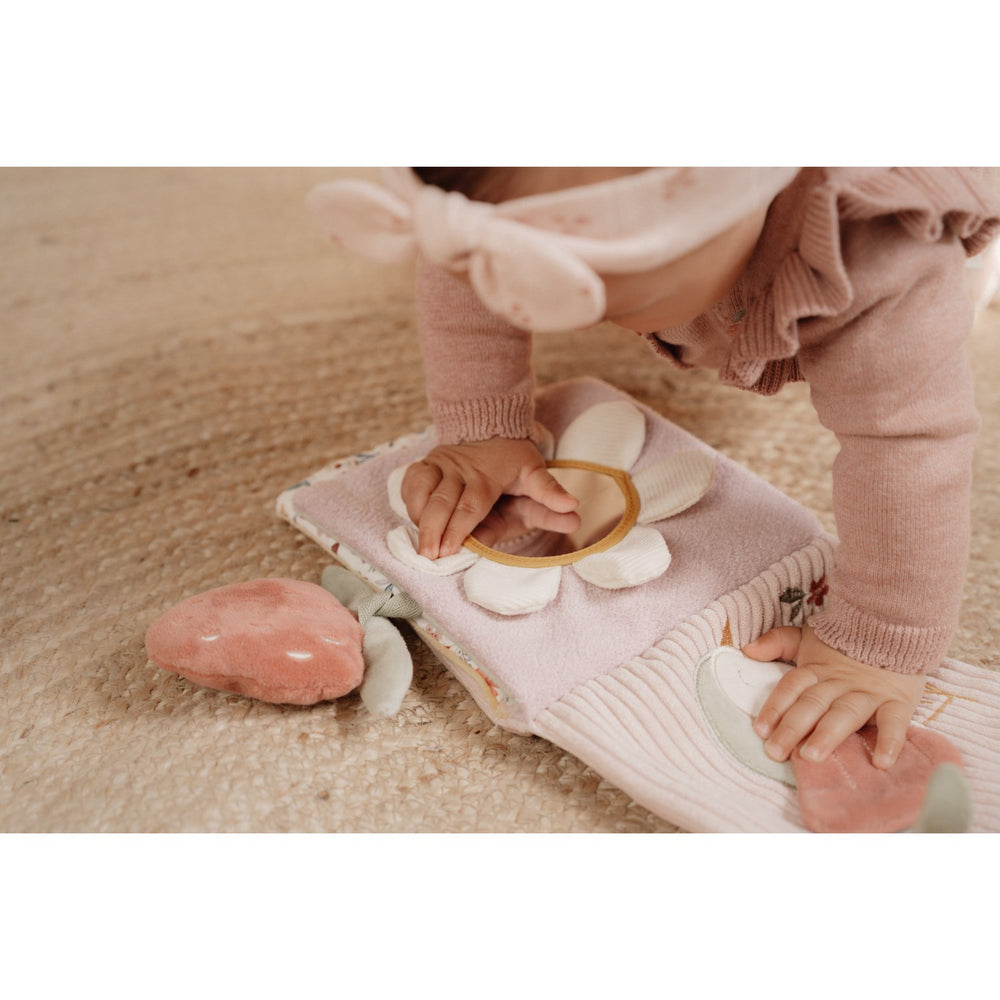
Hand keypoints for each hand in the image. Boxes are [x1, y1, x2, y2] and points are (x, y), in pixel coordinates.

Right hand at [400, 438, 579, 558]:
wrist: (491, 425)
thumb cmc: (514, 459)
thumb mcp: (536, 473)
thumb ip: (550, 494)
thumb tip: (574, 509)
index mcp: (486, 475)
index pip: (470, 506)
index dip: (459, 529)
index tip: (450, 550)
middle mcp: (459, 468)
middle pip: (442, 503)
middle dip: (433, 531)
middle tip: (429, 556)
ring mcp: (439, 464)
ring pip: (422, 491)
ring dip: (419, 518)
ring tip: (420, 545)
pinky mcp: (425, 463)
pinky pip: (411, 482)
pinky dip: (410, 501)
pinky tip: (414, 521)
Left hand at [743, 624, 925, 769]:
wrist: (896, 625)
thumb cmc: (845, 641)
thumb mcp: (808, 636)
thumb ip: (778, 642)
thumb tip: (747, 650)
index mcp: (816, 668)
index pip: (791, 687)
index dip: (775, 706)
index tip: (760, 730)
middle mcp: (840, 682)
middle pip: (812, 704)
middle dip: (792, 728)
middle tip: (776, 751)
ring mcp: (869, 692)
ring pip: (845, 714)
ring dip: (827, 735)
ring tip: (810, 756)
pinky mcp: (898, 701)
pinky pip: (895, 722)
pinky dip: (890, 741)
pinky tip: (881, 762)